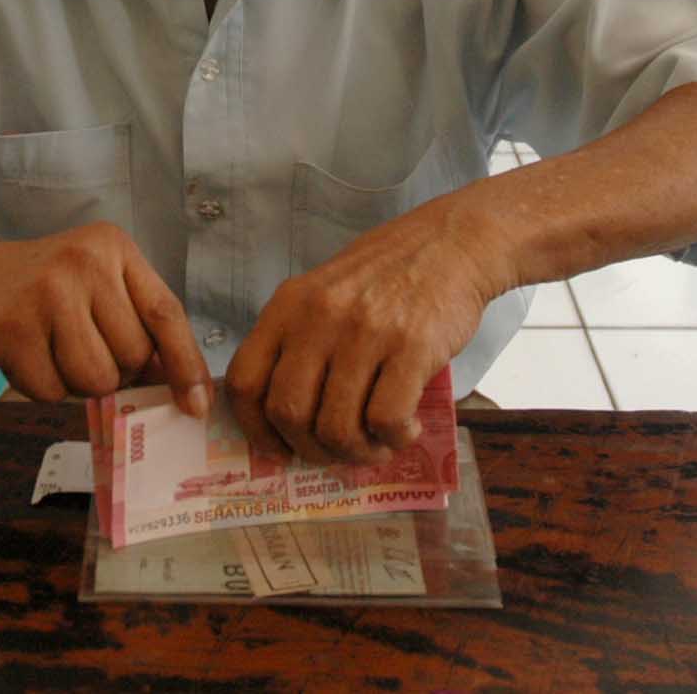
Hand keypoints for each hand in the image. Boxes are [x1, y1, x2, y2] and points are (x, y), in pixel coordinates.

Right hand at [0, 223, 212, 413]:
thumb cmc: (30, 290)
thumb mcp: (89, 285)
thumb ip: (131, 321)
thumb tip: (177, 383)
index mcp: (112, 247)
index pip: (166, 311)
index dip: (185, 363)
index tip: (196, 404)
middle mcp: (85, 261)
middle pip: (133, 355)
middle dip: (111, 371)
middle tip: (73, 347)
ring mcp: (48, 292)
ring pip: (97, 379)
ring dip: (73, 382)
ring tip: (46, 350)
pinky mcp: (13, 328)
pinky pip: (51, 391)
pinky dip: (37, 386)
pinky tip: (19, 354)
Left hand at [225, 207, 504, 464]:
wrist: (451, 242)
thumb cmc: (385, 276)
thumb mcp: (323, 293)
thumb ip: (299, 343)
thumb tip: (285, 422)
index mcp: (288, 306)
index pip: (245, 381)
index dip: (255, 429)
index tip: (277, 450)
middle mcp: (319, 317)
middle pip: (288, 413)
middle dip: (312, 450)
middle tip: (338, 451)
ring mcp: (365, 332)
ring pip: (338, 427)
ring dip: (358, 453)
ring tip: (377, 445)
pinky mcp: (412, 347)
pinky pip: (386, 421)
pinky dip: (394, 439)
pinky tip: (406, 428)